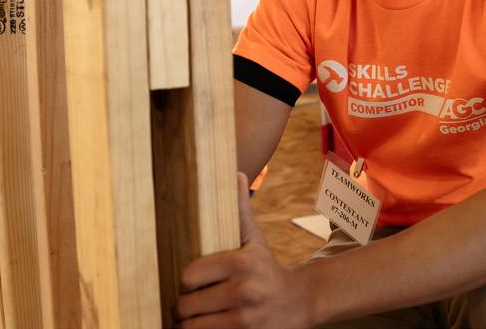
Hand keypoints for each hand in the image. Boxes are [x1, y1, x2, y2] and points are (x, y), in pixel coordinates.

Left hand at [175, 173, 313, 328]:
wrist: (300, 302)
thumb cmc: (268, 268)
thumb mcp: (255, 239)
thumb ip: (241, 209)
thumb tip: (236, 173)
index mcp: (241, 262)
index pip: (189, 275)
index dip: (185, 281)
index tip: (190, 282)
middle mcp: (243, 291)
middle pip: (186, 305)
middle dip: (184, 305)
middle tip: (189, 302)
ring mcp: (244, 319)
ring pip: (192, 327)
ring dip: (189, 324)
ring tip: (195, 316)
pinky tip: (205, 326)